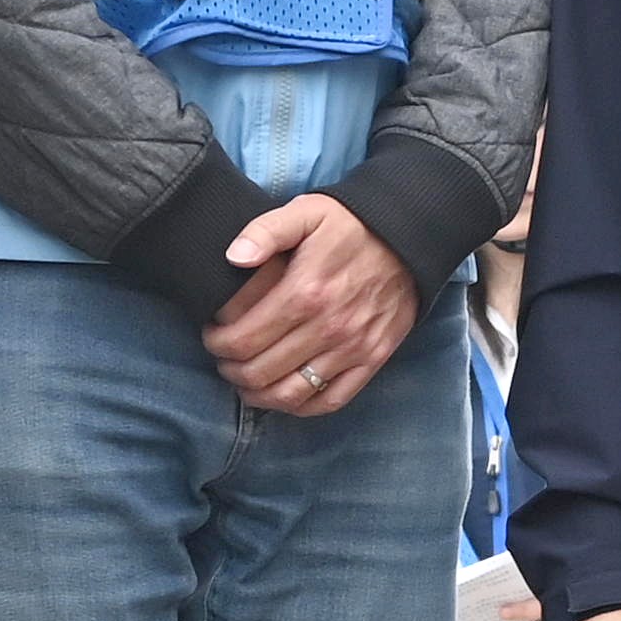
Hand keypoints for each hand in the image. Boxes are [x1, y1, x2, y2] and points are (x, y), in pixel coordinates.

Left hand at [204, 194, 419, 413]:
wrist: (408, 236)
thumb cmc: (350, 225)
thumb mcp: (305, 213)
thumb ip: (264, 231)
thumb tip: (233, 257)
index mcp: (304, 293)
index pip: (243, 339)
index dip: (217, 343)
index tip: (212, 336)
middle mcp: (328, 328)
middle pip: (260, 372)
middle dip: (231, 370)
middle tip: (224, 359)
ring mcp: (352, 348)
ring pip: (291, 394)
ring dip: (259, 395)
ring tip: (246, 383)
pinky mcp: (373, 359)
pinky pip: (331, 401)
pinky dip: (301, 407)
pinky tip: (284, 396)